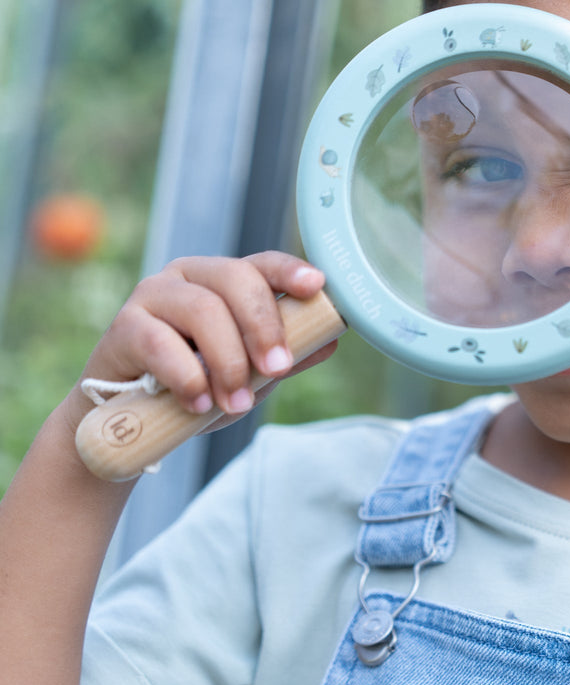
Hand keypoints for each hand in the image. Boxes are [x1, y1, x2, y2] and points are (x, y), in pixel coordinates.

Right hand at [67, 252, 336, 430]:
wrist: (128, 420)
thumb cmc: (196, 385)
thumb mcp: (249, 374)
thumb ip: (285, 356)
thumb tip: (331, 340)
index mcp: (223, 281)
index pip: (262, 264)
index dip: (290, 271)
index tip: (316, 286)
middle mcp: (188, 278)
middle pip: (236, 280)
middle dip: (264, 327)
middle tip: (277, 370)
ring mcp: (153, 296)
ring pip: (203, 310)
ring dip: (228, 361)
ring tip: (235, 402)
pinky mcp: (123, 327)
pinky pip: (161, 343)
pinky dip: (187, 376)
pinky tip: (198, 402)